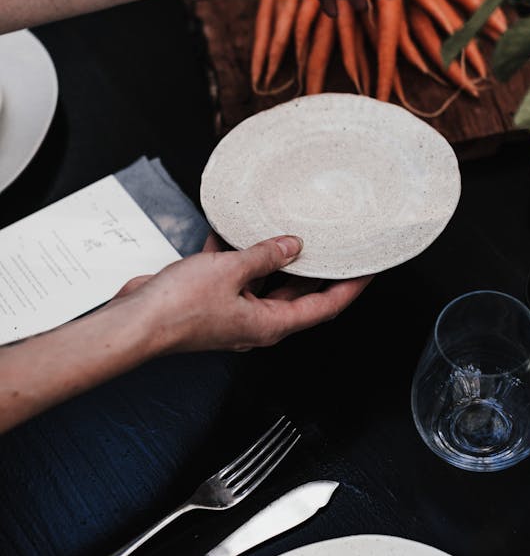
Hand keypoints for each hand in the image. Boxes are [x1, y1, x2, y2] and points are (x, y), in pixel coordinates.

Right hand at [117, 233, 371, 353]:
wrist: (135, 321)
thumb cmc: (178, 310)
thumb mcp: (231, 271)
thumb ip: (265, 256)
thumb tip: (292, 245)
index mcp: (269, 324)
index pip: (325, 308)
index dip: (350, 288)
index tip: (368, 271)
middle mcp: (255, 323)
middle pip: (299, 296)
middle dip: (317, 272)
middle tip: (335, 246)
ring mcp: (233, 313)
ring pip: (265, 283)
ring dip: (274, 259)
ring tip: (289, 230)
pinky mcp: (211, 302)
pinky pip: (234, 277)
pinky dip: (237, 255)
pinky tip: (233, 231)